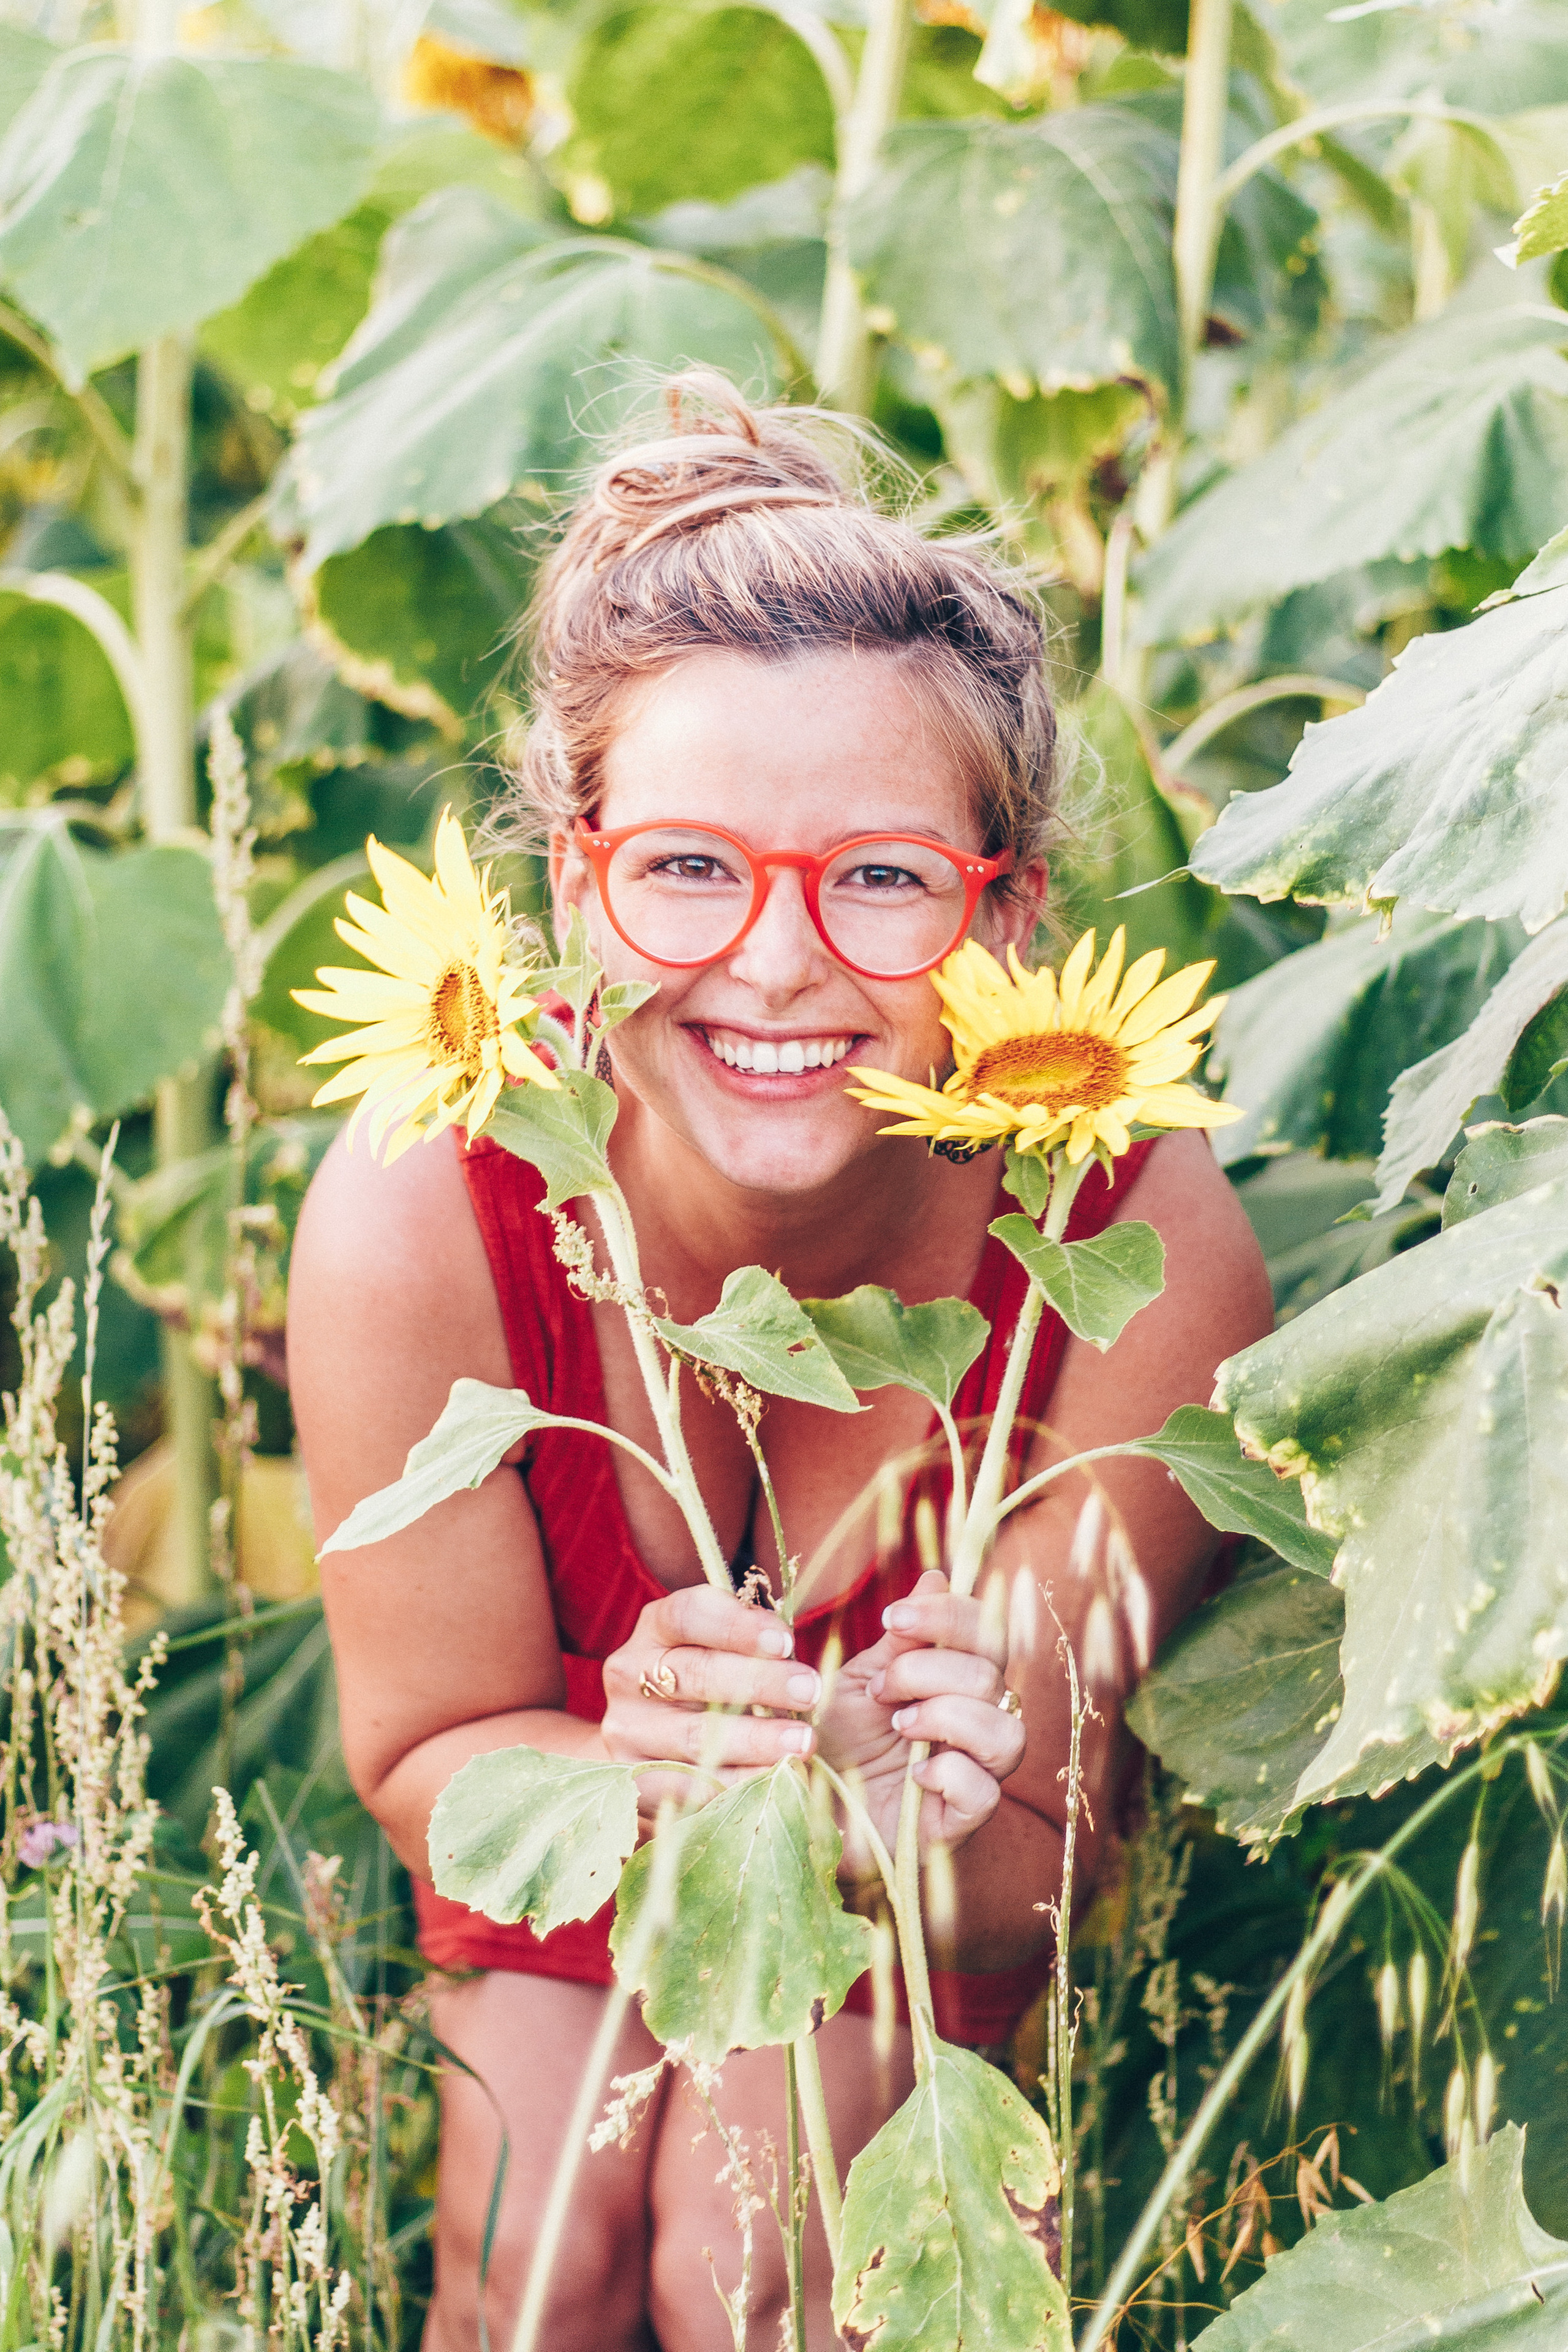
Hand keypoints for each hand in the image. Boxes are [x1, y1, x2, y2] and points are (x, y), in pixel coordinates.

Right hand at [601, 1584, 821, 1818]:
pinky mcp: (633, 1776)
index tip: (786, 1641)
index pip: (688, 1615)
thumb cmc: (711, 1686)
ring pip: (694, 1734)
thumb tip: (817, 1641)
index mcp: (657, 1628)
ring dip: (756, 1739)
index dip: (737, 1626)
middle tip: (810, 1691)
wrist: (655, 1750)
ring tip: (803, 1742)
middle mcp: (630, 1672)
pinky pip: (690, 1784)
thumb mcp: (724, 1650)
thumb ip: (761, 1640)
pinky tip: (776, 1777)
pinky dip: (737, 1781)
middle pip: (696, 1672)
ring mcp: (627, 1727)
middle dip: (760, 1682)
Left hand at [818, 1570, 1024, 1861]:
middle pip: (991, 1675)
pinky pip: (985, 1791)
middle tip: (880, 1690)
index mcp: (957, 1679)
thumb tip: (937, 1576)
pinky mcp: (964, 1821)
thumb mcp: (859, 1680)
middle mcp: (980, 1721)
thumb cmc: (841, 1742)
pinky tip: (914, 1775)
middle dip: (926, 1672)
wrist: (816, 1811)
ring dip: (943, 1718)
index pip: (988, 1632)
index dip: (949, 1616)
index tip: (893, 1619)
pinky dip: (948, 1774)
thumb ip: (901, 1638)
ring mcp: (979, 1772)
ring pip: (1005, 1731)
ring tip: (899, 1727)